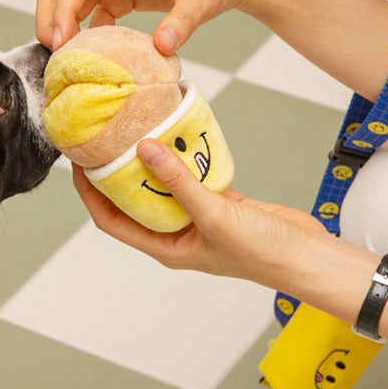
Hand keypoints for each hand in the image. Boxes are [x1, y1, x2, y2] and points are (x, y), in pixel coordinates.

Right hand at [35, 0, 263, 54]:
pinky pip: (88, 14)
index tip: (61, 41)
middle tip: (53, 51)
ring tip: (65, 59)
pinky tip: (90, 57)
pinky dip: (81, 34)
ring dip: (61, 26)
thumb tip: (162, 47)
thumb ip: (182, 22)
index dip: (64, 9)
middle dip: (48, 15)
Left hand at [72, 138, 331, 289]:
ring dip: (151, 163)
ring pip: (163, 186)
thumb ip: (179, 182)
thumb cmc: (263, 253)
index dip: (90, 194)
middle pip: (133, 201)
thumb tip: (143, 150)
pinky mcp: (220, 203)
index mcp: (165, 248)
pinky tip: (179, 136)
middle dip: (115, 173)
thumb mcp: (214, 215)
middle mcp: (176, 234)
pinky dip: (185, 160)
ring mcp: (198, 218)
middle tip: (103, 141)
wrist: (308, 256)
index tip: (79, 164)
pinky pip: (193, 178)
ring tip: (136, 132)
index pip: (112, 220)